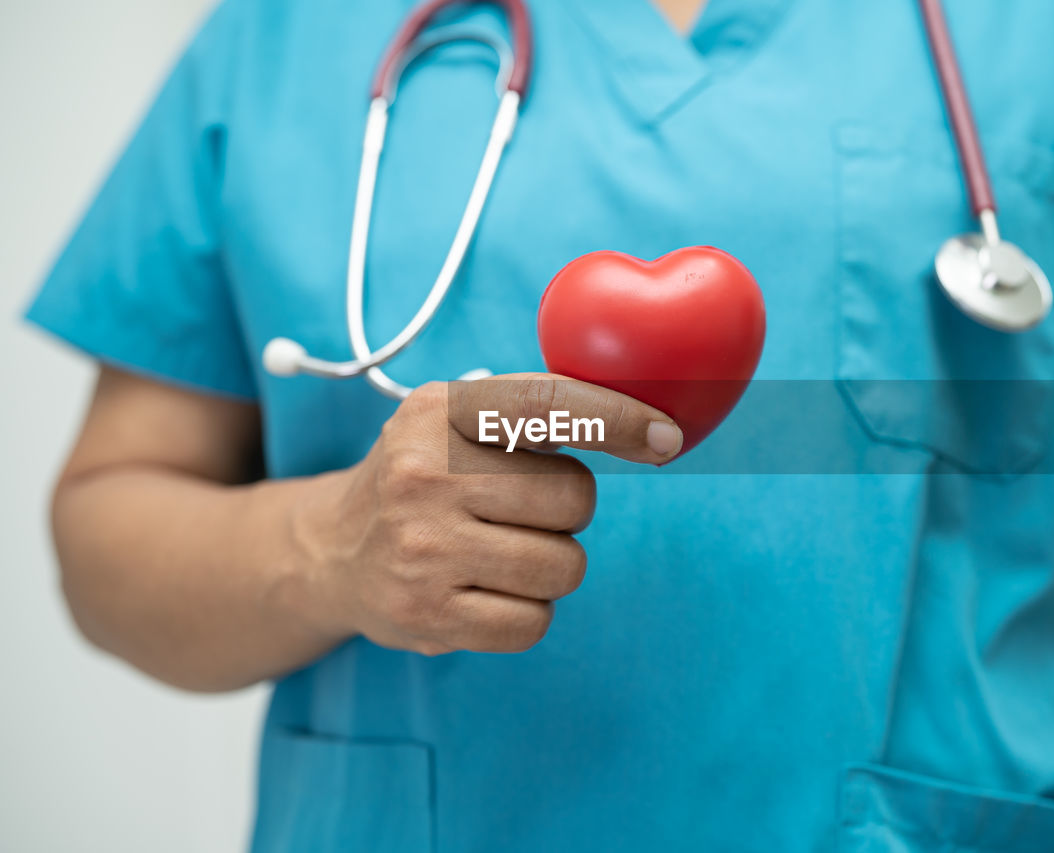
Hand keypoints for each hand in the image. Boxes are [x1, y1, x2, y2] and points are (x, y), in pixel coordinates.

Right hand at [293, 374, 682, 654]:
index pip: (548, 404)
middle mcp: (424, 474)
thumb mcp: (459, 419)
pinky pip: (534, 623)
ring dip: (551, 565)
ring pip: (564, 566)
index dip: (618, 419)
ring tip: (498, 552)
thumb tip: (652, 420)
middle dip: (567, 510)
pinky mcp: (426, 615)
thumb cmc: (427, 478)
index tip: (668, 438)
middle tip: (518, 511)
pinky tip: (485, 591)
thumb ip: (536, 408)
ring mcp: (422, 548)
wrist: (333, 551)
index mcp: (441, 411)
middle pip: (575, 497)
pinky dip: (527, 612)